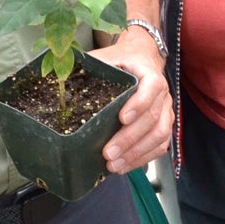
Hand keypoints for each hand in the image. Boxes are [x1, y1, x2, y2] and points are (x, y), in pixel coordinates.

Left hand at [90, 29, 173, 172]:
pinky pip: (160, 145)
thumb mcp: (105, 57)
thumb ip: (88, 66)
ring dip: (137, 153)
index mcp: (149, 73)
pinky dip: (143, 158)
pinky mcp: (164, 125)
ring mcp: (166, 111)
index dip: (139, 104)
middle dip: (129, 138)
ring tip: (114, 164)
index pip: (151, 87)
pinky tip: (125, 165)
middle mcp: (162, 94)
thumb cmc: (121, 60)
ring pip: (159, 135)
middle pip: (153, 117)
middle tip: (108, 152)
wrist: (140, 59)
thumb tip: (58, 76)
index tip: (122, 118)